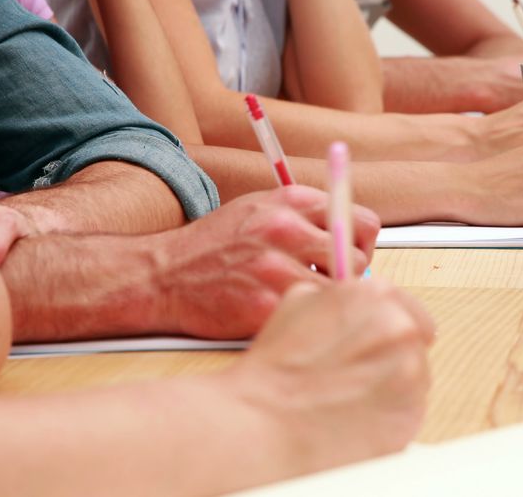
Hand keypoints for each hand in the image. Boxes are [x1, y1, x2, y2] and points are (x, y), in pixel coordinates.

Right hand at [147, 186, 380, 337]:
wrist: (162, 274)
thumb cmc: (213, 246)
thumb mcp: (259, 210)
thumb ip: (306, 218)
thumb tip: (351, 240)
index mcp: (291, 202)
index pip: (360, 221)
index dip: (360, 245)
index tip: (349, 258)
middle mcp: (287, 229)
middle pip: (357, 258)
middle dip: (347, 277)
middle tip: (325, 286)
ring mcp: (276, 267)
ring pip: (336, 293)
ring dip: (324, 301)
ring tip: (298, 300)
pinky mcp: (265, 304)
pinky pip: (307, 316)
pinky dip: (299, 319)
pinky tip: (279, 315)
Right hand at [229, 279, 433, 471]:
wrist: (267, 427)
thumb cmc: (275, 372)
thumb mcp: (297, 305)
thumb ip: (335, 297)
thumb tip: (348, 300)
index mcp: (374, 296)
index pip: (403, 305)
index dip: (384, 324)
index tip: (374, 338)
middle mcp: (400, 330)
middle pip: (413, 338)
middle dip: (390, 352)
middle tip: (357, 370)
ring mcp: (411, 373)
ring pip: (414, 374)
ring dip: (391, 383)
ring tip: (350, 396)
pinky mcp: (411, 414)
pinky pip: (409, 409)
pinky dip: (390, 412)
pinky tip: (358, 416)